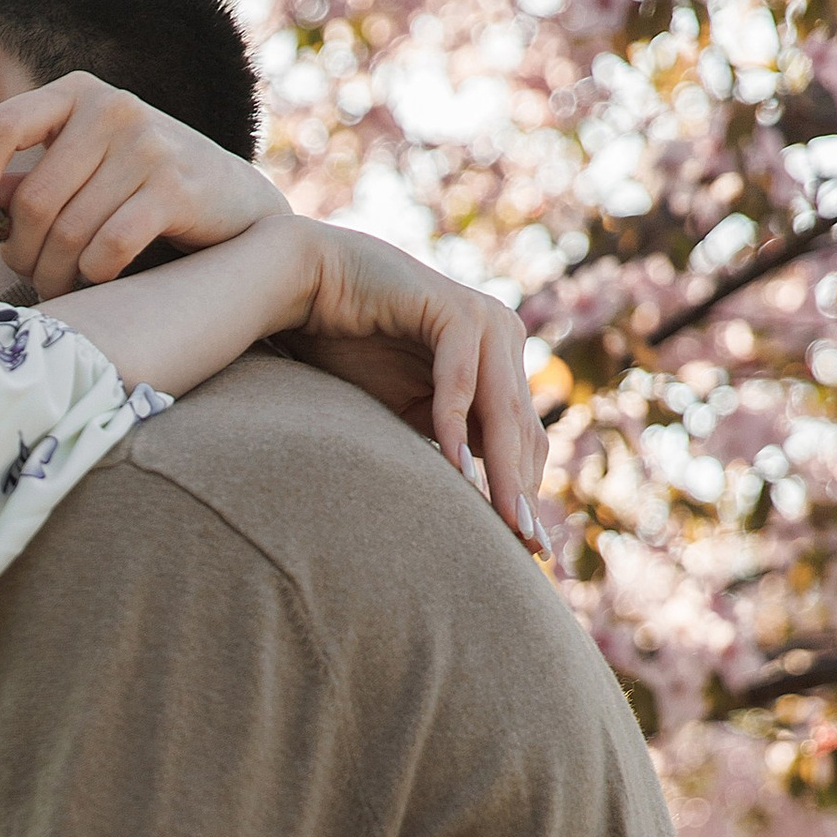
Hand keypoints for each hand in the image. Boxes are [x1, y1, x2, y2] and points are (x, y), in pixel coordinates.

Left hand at [0, 74, 287, 297]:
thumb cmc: (145, 190)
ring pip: (66, 232)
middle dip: (21, 254)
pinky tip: (99, 279)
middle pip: (32, 201)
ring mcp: (147, 144)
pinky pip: (105, 250)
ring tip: (62, 284)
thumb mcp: (88, 166)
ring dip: (55, 275)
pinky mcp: (175, 188)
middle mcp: (111, 108)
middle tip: (31, 275)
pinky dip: (94, 277)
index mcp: (77, 92)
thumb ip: (32, 176)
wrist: (238, 206)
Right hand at [275, 219, 550, 557]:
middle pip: (521, 431)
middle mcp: (503, 337)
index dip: (525, 492)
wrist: (309, 285)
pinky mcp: (451, 310)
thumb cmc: (350, 350)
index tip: (526, 550)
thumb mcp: (408, 409)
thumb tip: (475, 502)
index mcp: (500, 362)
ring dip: (501, 471)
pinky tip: (453, 470)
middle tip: (526, 550)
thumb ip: (448, 440)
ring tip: (502, 524)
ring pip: (500, 410)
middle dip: (522, 492)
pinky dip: (454, 426)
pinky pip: (459, 378)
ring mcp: (483, 319)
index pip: (524, 438)